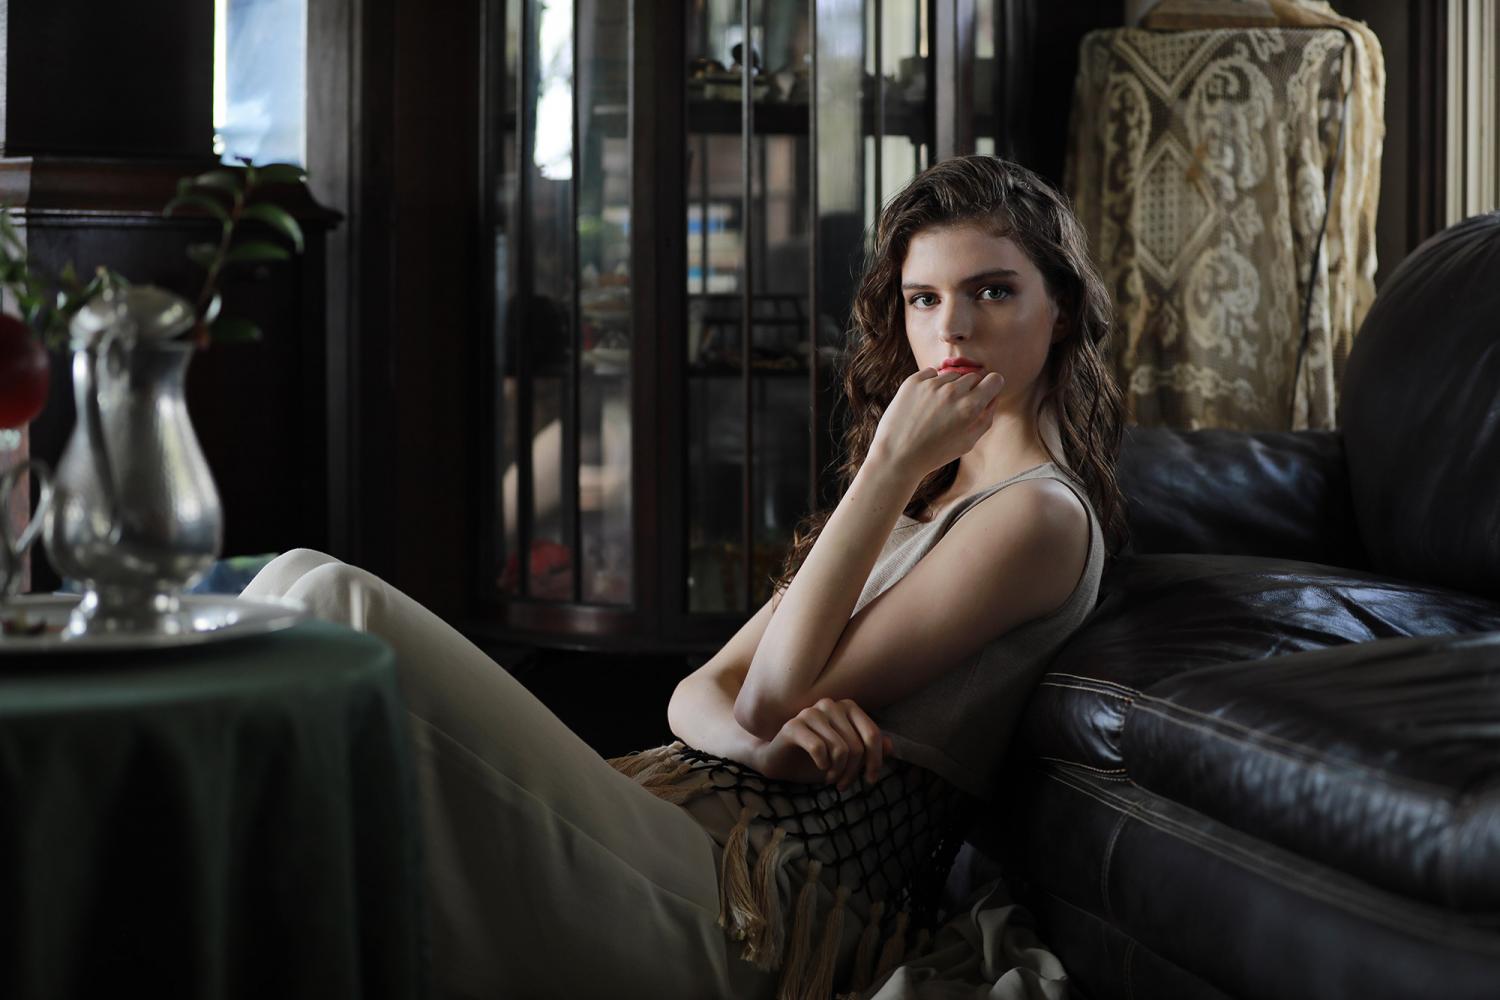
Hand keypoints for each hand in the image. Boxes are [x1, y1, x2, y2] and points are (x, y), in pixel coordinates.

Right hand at [753, 697, 895, 790]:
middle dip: (854, 772)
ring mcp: (810, 713)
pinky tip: (820, 768)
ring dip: (838, 772)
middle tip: (844, 784)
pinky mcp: (793, 726)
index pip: (873, 735)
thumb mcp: (848, 757)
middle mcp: (829, 704)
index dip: (876, 761)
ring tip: (831, 779)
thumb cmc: (816, 757)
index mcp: (847, 707)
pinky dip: (823, 765)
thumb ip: (870, 749)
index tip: (870, 780)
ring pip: (840, 749)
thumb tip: (890, 747)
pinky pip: (819, 748)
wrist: (780, 762)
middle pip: (857, 746)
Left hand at [868, 368, 1005, 477]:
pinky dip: (931, 383)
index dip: (991, 387)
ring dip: (950, 386)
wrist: (897, 455)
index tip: (984, 394)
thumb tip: (993, 397)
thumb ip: (986, 417)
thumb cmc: (935, 453)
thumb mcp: (968, 442)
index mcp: (970, 407)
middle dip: (970, 390)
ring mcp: (931, 385)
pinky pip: (932, 373)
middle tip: (956, 409)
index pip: (994, 379)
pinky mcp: (913, 382)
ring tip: (938, 408)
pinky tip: (925, 402)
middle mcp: (952, 392)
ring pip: (952, 375)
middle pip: (973, 376)